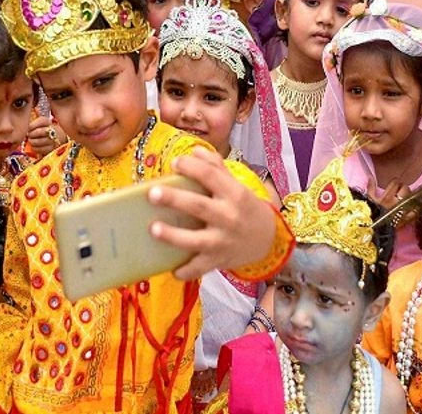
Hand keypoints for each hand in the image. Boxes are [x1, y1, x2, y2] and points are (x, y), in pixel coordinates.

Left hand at [27, 117, 64, 156]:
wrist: (57, 137)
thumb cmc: (42, 129)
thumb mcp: (39, 123)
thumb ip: (32, 124)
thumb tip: (25, 128)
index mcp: (48, 122)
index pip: (41, 121)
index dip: (33, 125)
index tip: (28, 128)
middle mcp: (52, 130)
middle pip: (40, 132)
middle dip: (31, 134)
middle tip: (28, 135)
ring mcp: (53, 140)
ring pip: (39, 142)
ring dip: (32, 141)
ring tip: (31, 140)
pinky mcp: (51, 149)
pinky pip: (39, 149)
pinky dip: (34, 148)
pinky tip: (34, 146)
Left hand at [148, 147, 275, 280]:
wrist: (268, 240)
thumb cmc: (245, 208)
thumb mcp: (236, 186)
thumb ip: (215, 168)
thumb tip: (194, 151)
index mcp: (233, 194)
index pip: (211, 176)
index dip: (192, 168)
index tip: (175, 163)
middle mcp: (228, 217)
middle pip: (198, 206)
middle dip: (174, 199)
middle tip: (152, 193)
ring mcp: (223, 241)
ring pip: (196, 240)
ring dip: (173, 235)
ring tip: (153, 228)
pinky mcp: (219, 260)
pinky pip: (200, 268)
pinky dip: (186, 271)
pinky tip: (172, 270)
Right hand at [367, 178, 414, 226]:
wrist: (374, 229)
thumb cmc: (371, 213)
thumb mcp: (369, 200)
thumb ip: (370, 188)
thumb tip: (370, 176)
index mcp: (387, 196)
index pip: (396, 182)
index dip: (396, 182)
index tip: (394, 185)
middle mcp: (396, 202)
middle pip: (406, 188)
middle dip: (403, 188)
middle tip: (400, 191)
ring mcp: (403, 210)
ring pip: (412, 197)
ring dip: (409, 196)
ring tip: (405, 199)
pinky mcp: (407, 218)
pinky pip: (415, 211)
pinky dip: (415, 209)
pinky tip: (412, 208)